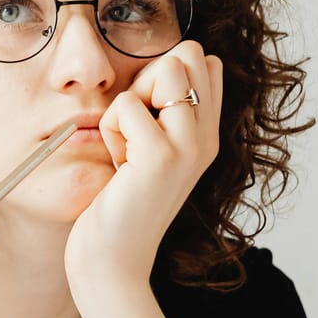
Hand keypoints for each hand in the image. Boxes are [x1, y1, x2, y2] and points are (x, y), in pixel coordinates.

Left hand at [63, 41, 222, 305]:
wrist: (113, 263)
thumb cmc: (118, 205)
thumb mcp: (148, 152)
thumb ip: (162, 112)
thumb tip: (168, 60)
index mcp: (207, 134)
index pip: (203, 62)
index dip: (163, 76)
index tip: (147, 122)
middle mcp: (207, 137)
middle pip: (188, 54)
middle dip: (148, 79)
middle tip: (134, 132)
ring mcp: (189, 146)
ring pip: (165, 68)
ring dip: (130, 103)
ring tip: (127, 148)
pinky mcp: (160, 157)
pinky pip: (125, 105)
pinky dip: (110, 130)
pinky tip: (118, 166)